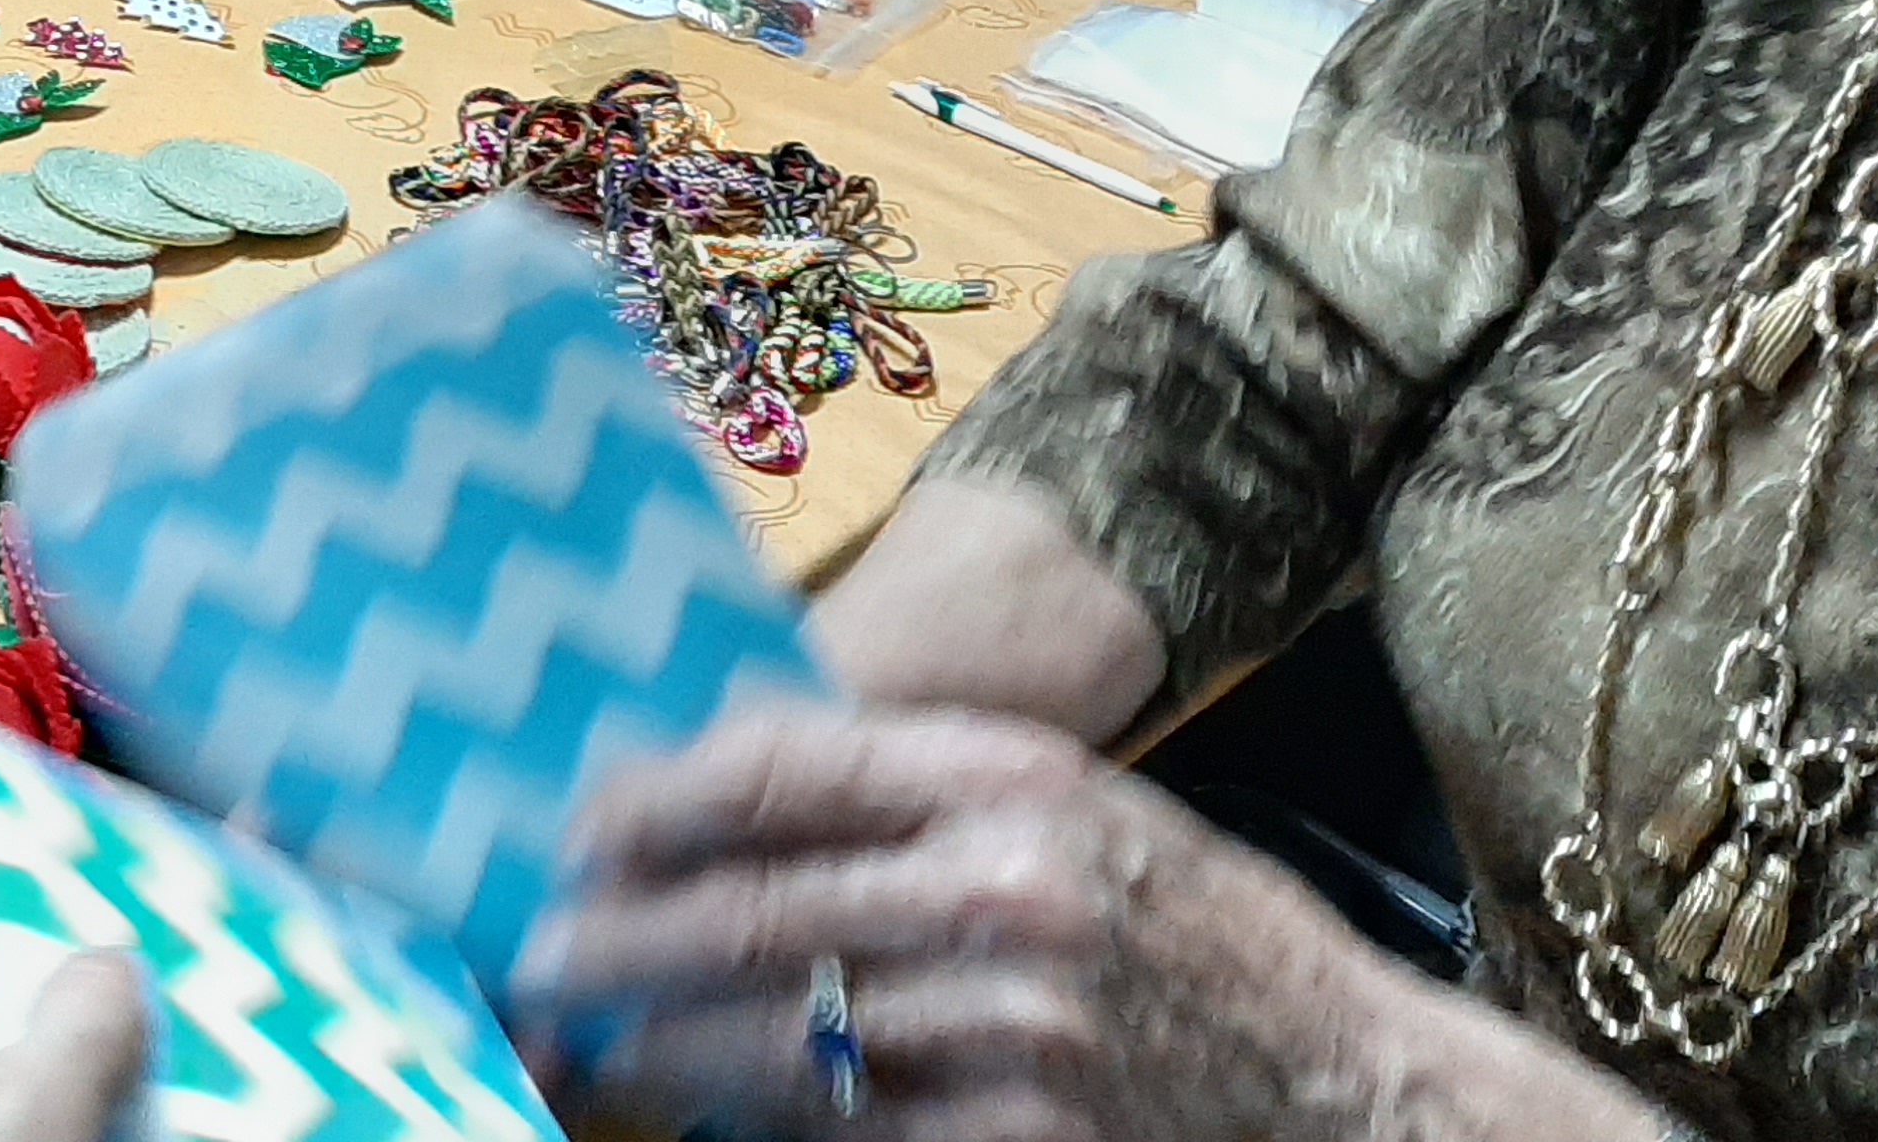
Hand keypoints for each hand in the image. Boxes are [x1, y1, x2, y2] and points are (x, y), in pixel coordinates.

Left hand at [532, 706, 1631, 1141]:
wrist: (1345, 1081)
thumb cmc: (1184, 922)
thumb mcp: (1066, 804)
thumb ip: (903, 787)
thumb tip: (708, 783)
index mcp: (1006, 780)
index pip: (775, 772)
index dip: (650, 804)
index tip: (569, 830)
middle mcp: (1007, 895)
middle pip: (755, 912)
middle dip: (620, 938)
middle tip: (532, 953)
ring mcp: (1015, 1032)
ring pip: (781, 1036)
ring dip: (663, 1043)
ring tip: (586, 1035)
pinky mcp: (1018, 1139)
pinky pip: (847, 1129)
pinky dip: (761, 1119)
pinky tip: (705, 1105)